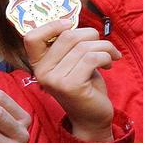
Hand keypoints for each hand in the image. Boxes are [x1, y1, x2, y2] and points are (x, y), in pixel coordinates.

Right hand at [24, 20, 119, 142]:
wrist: (91, 117)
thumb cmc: (84, 86)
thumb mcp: (72, 63)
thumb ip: (68, 47)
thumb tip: (74, 24)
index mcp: (38, 64)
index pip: (31, 37)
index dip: (51, 25)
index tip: (70, 25)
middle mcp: (41, 71)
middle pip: (67, 36)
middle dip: (92, 36)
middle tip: (103, 46)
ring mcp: (54, 79)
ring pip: (84, 47)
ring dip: (105, 47)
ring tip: (111, 56)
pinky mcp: (70, 86)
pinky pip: (92, 59)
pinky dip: (107, 57)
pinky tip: (109, 65)